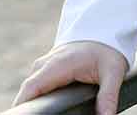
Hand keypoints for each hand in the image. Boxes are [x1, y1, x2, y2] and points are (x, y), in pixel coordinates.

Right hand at [13, 41, 127, 114]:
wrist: (103, 29)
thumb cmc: (107, 49)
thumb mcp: (113, 72)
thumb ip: (108, 96)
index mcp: (57, 65)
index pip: (31, 88)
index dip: (24, 104)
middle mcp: (45, 65)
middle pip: (27, 91)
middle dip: (28, 107)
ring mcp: (43, 67)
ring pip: (30, 89)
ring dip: (33, 102)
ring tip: (41, 114)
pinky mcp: (46, 70)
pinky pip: (35, 86)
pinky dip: (37, 97)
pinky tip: (45, 108)